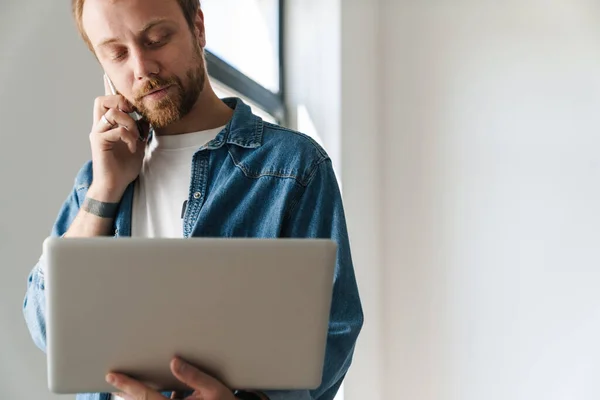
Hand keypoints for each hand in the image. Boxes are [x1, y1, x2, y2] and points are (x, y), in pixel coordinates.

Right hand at [88, 76, 147, 201]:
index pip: (105, 101)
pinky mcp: (99, 143)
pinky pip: (115, 130)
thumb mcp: (137, 144)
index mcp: (107, 125)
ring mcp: (97, 134)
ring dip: (128, 122)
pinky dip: (128, 136)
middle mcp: (99, 126)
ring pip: (110, 113)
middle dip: (120, 103)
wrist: (115, 186)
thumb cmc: (125, 167)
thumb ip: (140, 129)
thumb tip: (147, 117)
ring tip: (135, 136)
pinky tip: (133, 147)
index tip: (121, 89)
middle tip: (133, 116)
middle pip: (101, 100)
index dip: (111, 90)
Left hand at [106, 357, 236, 399]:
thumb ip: (194, 376)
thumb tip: (174, 361)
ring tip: (129, 389)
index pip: (145, 396)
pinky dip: (155, 399)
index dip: (127, 385)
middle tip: (114, 382)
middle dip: (127, 392)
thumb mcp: (214, 389)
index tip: (112, 376)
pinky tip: (164, 393)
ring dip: (141, 397)